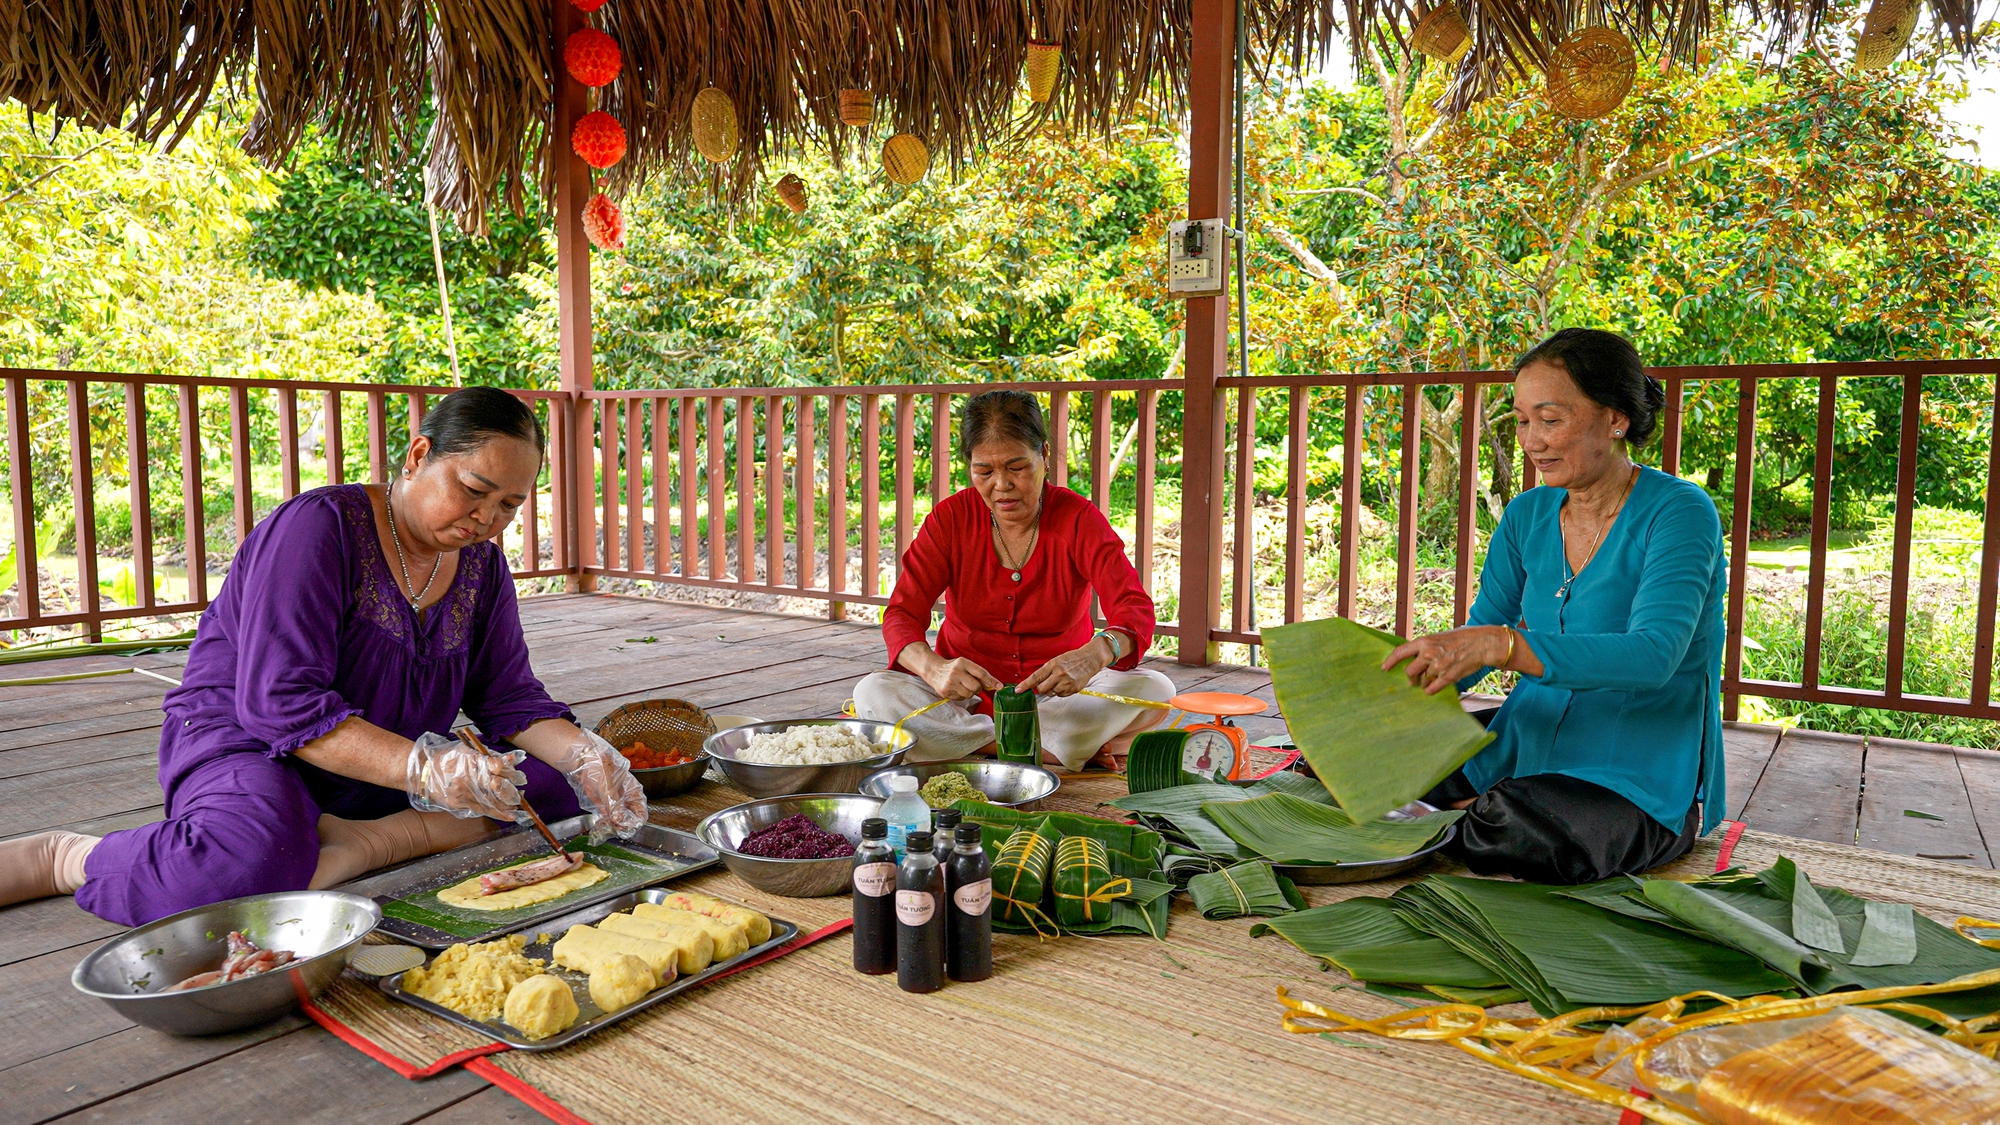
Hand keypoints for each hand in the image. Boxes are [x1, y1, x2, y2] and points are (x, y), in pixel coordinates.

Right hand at [406, 732, 525, 819]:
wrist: (422, 772)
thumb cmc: (445, 759)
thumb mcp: (466, 751)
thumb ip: (487, 757)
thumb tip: (509, 761)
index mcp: (469, 763)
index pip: (495, 766)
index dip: (508, 770)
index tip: (518, 772)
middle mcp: (467, 780)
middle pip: (496, 787)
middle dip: (511, 790)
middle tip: (522, 792)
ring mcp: (462, 794)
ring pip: (491, 801)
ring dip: (507, 804)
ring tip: (518, 805)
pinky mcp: (458, 805)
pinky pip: (481, 810)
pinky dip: (497, 813)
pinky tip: (509, 815)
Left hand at [544, 729, 648, 843]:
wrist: (579, 757)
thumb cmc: (597, 765)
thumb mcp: (607, 786)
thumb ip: (614, 804)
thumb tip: (621, 820)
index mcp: (631, 788)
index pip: (640, 808)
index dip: (636, 819)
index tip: (629, 827)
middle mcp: (623, 794)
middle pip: (629, 814)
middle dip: (625, 824)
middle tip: (618, 830)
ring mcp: (611, 797)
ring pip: (617, 815)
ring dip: (614, 824)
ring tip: (609, 830)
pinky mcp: (600, 799)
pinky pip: (605, 812)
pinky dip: (605, 819)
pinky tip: (603, 825)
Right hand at [921, 656, 1001, 701]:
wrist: (933, 670)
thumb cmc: (953, 667)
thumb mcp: (965, 665)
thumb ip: (978, 673)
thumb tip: (993, 685)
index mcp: (963, 663)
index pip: (981, 673)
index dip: (991, 681)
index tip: (999, 686)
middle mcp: (956, 672)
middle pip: (976, 687)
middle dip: (977, 688)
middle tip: (972, 684)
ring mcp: (950, 683)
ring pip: (969, 694)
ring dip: (969, 692)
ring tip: (962, 686)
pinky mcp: (945, 692)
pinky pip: (961, 698)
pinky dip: (961, 695)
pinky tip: (955, 689)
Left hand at [1017, 641, 1110, 696]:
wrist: (1089, 659)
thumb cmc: (1072, 659)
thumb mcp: (1057, 660)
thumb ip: (1047, 671)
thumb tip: (1036, 683)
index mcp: (1053, 665)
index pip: (1036, 677)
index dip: (1025, 685)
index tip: (1018, 690)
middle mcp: (1059, 674)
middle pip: (1042, 689)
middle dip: (1042, 688)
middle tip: (1047, 682)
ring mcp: (1067, 682)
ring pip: (1052, 693)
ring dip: (1053, 689)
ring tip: (1061, 680)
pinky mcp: (1073, 689)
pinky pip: (1061, 695)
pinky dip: (1062, 691)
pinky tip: (1067, 683)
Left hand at [1381, 625, 1512, 694]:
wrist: (1481, 643)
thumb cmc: (1460, 639)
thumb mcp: (1439, 637)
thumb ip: (1425, 647)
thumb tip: (1412, 659)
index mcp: (1424, 641)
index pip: (1400, 652)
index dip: (1390, 661)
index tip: (1384, 668)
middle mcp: (1429, 653)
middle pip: (1410, 672)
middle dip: (1410, 677)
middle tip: (1412, 680)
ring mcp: (1438, 666)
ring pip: (1423, 681)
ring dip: (1424, 683)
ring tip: (1429, 680)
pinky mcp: (1448, 677)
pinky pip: (1433, 688)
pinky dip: (1430, 690)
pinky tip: (1430, 690)